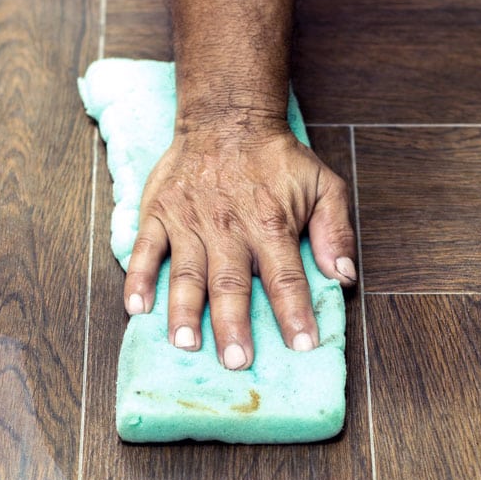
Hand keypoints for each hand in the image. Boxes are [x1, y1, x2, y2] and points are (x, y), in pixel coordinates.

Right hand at [123, 121, 357, 369]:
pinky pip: (145, 249)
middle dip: (234, 325)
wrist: (228, 116)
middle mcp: (229, 226)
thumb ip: (335, 232)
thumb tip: (344, 277)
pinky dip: (138, 279)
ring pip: (186, 273)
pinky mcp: (160, 213)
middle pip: (231, 283)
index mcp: (270, 224)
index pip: (286, 278)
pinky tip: (136, 309)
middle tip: (235, 362)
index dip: (294, 313)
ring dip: (184, 311)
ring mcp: (189, 221)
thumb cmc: (278, 159)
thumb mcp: (323, 186)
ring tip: (185, 344)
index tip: (302, 346)